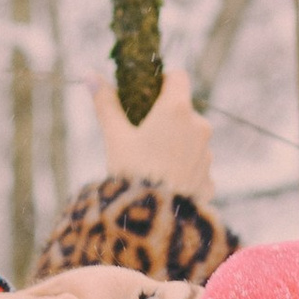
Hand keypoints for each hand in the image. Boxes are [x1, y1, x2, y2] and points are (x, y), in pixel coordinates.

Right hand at [90, 67, 215, 211]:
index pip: (177, 77)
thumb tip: (89, 75)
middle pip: (184, 111)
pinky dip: (183, 173)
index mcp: (177, 109)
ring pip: (191, 141)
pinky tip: (165, 187)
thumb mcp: (114, 137)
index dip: (162, 82)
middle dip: (166, 120)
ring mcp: (207, 155)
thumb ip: (105, 104)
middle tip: (141, 138)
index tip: (147, 97)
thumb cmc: (131, 174)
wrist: (151, 223)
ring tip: (151, 167)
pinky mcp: (209, 182)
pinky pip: (196, 170)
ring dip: (176, 147)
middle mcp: (199, 127)